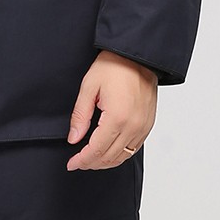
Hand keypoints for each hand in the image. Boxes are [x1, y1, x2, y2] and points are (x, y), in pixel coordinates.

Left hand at [65, 50, 156, 170]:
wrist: (137, 56)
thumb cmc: (114, 66)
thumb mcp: (89, 86)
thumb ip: (80, 115)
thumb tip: (74, 138)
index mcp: (117, 117)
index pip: (97, 150)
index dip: (82, 160)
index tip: (71, 163)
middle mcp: (133, 126)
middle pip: (110, 157)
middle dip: (91, 163)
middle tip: (78, 162)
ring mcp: (143, 127)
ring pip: (123, 157)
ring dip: (106, 162)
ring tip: (91, 160)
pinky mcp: (148, 125)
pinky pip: (134, 149)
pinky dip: (120, 155)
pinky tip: (109, 152)